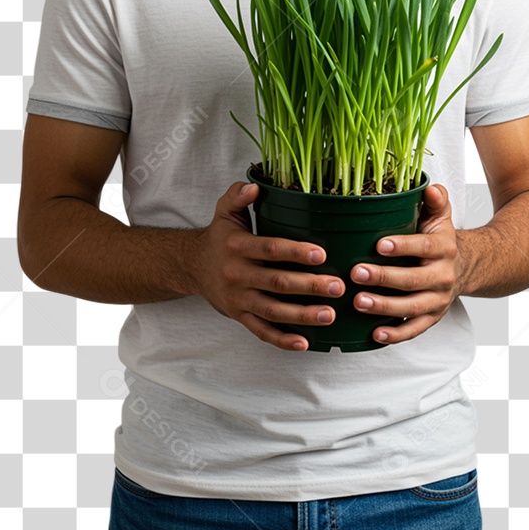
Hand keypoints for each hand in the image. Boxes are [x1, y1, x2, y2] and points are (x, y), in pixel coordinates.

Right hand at [190, 180, 344, 352]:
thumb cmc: (219, 237)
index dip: (295, 252)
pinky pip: (262, 332)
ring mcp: (238, 299)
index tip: (321, 255)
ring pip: (273, 311)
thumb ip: (237, 195)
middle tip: (337, 287)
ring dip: (303, 315)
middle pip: (277, 283)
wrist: (192, 267)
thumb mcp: (224, 211)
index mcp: (237, 246)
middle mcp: (237, 274)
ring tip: (329, 314)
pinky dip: (282, 340)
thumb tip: (253, 186)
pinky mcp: (239, 316)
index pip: (270, 249)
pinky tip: (304, 342)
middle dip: (309, 286)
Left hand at [348, 183, 466, 344]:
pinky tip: (375, 333)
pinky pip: (414, 329)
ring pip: (411, 307)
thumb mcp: (440, 216)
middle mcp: (443, 276)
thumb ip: (436, 200)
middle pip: (413, 280)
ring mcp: (438, 300)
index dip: (402, 247)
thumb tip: (431, 188)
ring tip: (358, 302)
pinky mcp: (432, 318)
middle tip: (356, 273)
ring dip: (384, 306)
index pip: (423, 247)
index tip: (379, 245)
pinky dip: (396, 334)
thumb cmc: (440, 239)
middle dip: (384, 278)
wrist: (464, 268)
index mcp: (444, 249)